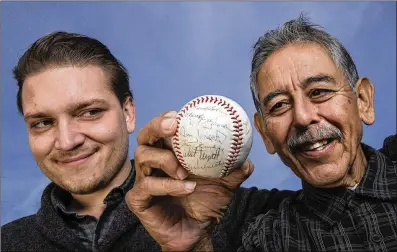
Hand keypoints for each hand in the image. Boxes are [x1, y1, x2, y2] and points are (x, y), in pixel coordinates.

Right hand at [126, 111, 253, 250]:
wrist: (198, 234)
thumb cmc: (206, 205)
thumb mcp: (225, 185)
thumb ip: (234, 170)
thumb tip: (246, 159)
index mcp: (169, 154)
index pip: (161, 130)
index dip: (166, 118)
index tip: (178, 114)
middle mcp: (153, 165)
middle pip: (144, 136)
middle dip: (156, 127)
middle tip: (173, 127)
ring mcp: (143, 181)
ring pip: (143, 157)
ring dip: (165, 160)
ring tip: (184, 171)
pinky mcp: (138, 199)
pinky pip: (147, 186)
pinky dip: (168, 185)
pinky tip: (187, 188)